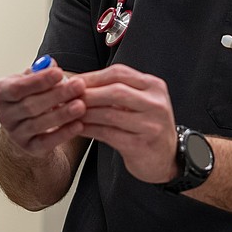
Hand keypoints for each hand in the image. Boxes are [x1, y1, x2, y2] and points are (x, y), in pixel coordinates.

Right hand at [0, 60, 86, 157]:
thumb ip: (39, 71)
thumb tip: (50, 63)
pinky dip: (63, 133)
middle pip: (30, 106)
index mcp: (0, 93)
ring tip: (80, 105)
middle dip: (56, 95)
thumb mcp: (30, 80)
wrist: (24, 126)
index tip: (59, 72)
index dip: (39, 81)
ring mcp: (15, 134)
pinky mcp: (29, 148)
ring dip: (62, 114)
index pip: (17, 87)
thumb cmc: (29, 96)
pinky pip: (46, 142)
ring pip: (38, 124)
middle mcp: (4, 115)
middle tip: (78, 85)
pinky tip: (78, 124)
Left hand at [79, 63, 178, 183]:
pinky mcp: (142, 145)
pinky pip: (109, 134)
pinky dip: (90, 130)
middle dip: (87, 93)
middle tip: (66, 97)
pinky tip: (77, 129)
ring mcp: (151, 125)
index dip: (93, 76)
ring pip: (110, 113)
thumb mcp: (138, 102)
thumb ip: (115, 90)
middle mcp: (156, 103)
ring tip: (67, 113)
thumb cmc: (145, 126)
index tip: (72, 81)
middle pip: (115, 91)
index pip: (119, 73)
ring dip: (85, 113)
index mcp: (154, 86)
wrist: (166, 158)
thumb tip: (77, 82)